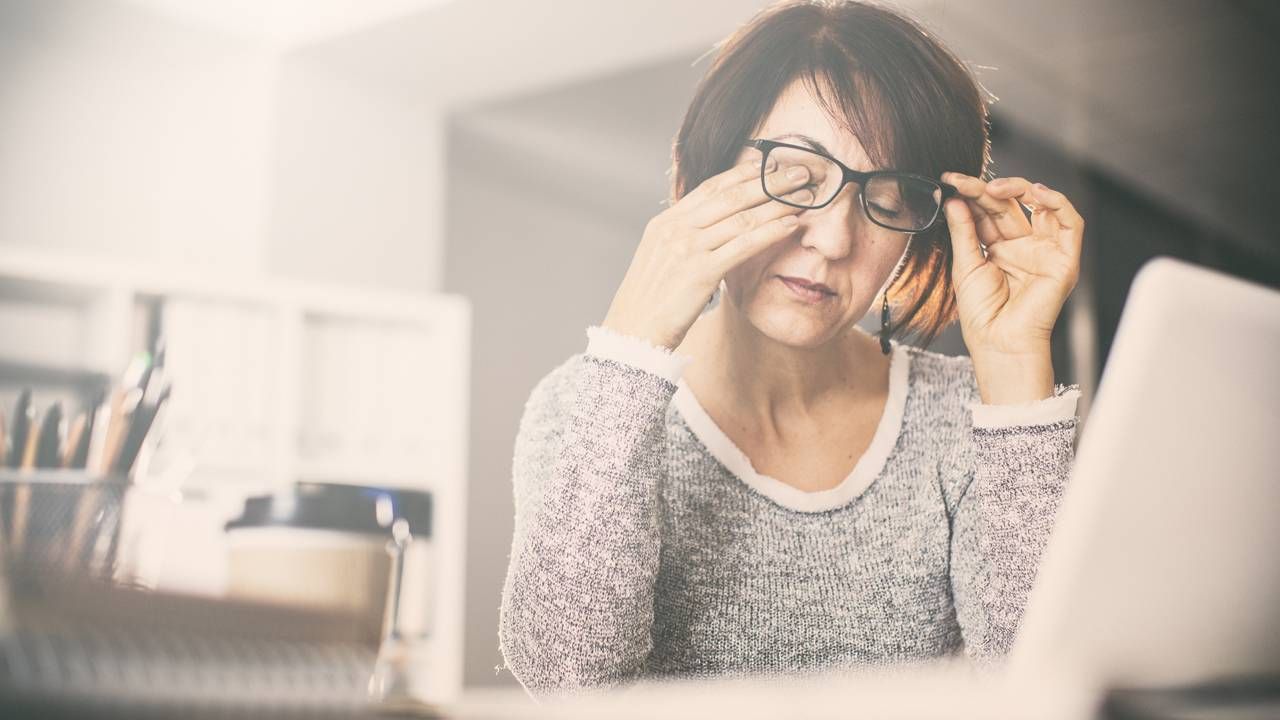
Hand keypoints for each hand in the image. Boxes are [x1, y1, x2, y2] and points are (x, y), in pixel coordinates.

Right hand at [601, 157, 813, 349]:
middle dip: (770, 181)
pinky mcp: (700, 272)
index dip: (744, 173)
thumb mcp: (660, 260)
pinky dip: (771, 232)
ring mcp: (687, 249)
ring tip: (806, 195)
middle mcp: (676, 229)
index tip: (770, 164)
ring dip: (779, 203)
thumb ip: (682, 239)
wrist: (632, 332)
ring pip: (742, 217)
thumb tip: (710, 229)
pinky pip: (744, 245)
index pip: (711, 187)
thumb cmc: (650, 303)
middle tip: (801, 171)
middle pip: (732, 196)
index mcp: (665, 222)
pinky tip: (792, 225)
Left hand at [940, 173, 1083, 402]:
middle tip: (963, 182)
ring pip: (1040, 205)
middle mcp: (1023, 245)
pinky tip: (1035, 193)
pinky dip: (1057, 203)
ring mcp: (1044, 250)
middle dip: (986, 189)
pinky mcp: (1064, 258)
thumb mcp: (965, 266)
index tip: (949, 181)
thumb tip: (954, 200)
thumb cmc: (981, 314)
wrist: (999, 343)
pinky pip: (1070, 223)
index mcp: (998, 248)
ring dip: (1019, 189)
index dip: (970, 194)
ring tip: (993, 188)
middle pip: (1009, 205)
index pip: (987, 211)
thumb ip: (963, 231)